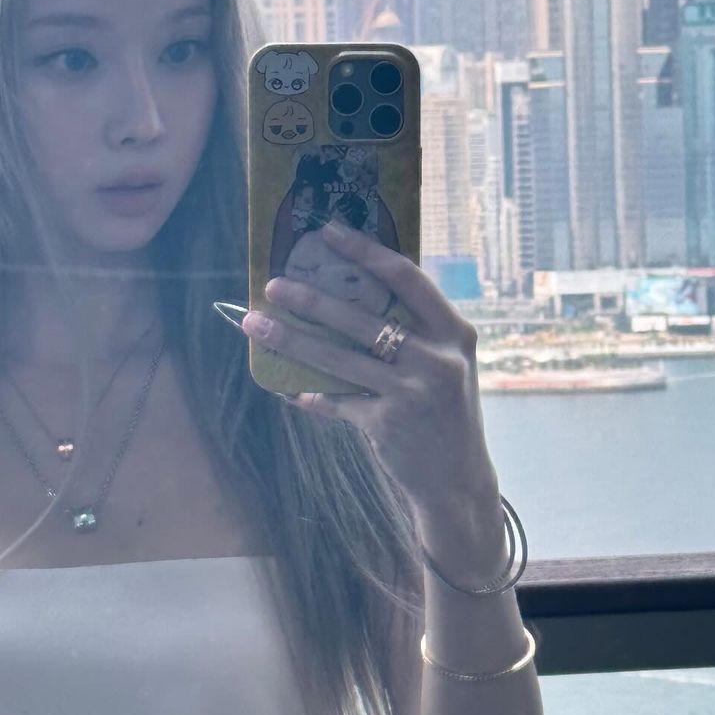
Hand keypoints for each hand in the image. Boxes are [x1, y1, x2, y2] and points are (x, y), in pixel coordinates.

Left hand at [242, 220, 503, 558]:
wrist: (458, 482)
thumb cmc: (447, 414)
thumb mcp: (446, 365)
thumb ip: (415, 333)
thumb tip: (350, 295)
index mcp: (454, 332)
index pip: (406, 277)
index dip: (365, 251)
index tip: (329, 232)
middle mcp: (437, 358)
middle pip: (361, 317)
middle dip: (310, 298)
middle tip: (273, 285)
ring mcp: (411, 392)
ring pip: (338, 358)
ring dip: (292, 340)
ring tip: (256, 324)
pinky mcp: (387, 424)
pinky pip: (337, 400)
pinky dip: (312, 395)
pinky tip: (291, 389)